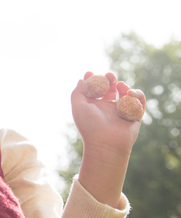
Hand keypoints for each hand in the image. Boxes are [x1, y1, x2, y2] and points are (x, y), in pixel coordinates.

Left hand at [70, 71, 145, 208]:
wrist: (106, 145)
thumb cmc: (90, 126)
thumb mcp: (78, 107)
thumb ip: (78, 92)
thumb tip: (82, 80)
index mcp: (94, 106)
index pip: (94, 88)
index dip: (93, 79)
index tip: (90, 72)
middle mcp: (107, 108)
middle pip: (111, 88)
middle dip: (110, 79)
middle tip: (109, 76)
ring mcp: (121, 111)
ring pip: (125, 93)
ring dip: (124, 86)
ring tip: (120, 86)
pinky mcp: (134, 116)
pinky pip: (139, 102)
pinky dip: (137, 95)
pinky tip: (129, 93)